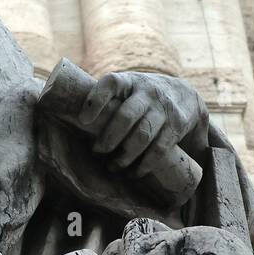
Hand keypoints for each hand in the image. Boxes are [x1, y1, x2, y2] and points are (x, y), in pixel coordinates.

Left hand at [78, 71, 207, 180]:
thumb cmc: (142, 96)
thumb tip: (68, 120)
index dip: (96, 100)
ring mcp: (163, 108)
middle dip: (109, 139)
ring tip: (113, 167)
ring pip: (142, 135)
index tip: (83, 119)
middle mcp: (147, 92)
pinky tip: (134, 173)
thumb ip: (107, 100)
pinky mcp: (176, 125)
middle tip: (97, 152)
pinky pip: (159, 148)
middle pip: (126, 116)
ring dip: (125, 156)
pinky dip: (144, 164)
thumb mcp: (128, 88)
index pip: (111, 83)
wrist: (184, 95)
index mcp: (129, 81)